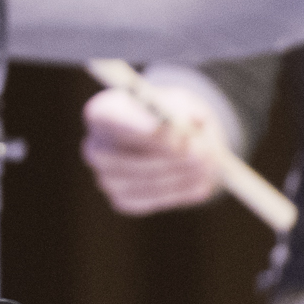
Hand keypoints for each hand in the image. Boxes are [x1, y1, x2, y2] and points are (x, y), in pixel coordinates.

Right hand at [80, 84, 222, 213]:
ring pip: (137, 182)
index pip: (106, 119)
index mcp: (102, 113)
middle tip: (198, 154)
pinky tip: (201, 184)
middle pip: (116, 157)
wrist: (173, 140)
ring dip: (177, 176)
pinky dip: (178, 193)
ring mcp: (106, 178)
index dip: (137, 126)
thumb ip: (186, 110)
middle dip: (161, 158)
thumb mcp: (182, 103)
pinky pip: (149, 200)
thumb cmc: (173, 114)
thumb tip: (192, 123)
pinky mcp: (122, 200)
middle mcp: (95, 147)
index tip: (173, 131)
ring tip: (208, 166)